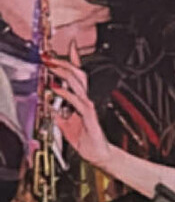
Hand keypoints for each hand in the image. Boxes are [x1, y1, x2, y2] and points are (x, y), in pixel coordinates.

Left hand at [45, 48, 110, 170]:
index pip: (77, 75)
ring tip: (51, 66)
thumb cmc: (87, 141)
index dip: (72, 59)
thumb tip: (49, 108)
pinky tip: (57, 88)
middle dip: (62, 62)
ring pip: (77, 81)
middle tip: (49, 56)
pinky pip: (77, 100)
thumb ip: (58, 115)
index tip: (66, 47)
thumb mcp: (66, 126)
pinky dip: (65, 93)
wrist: (99, 155)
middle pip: (76, 73)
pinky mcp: (89, 115)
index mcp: (81, 100)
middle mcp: (85, 100)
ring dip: (62, 71)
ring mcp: (87, 106)